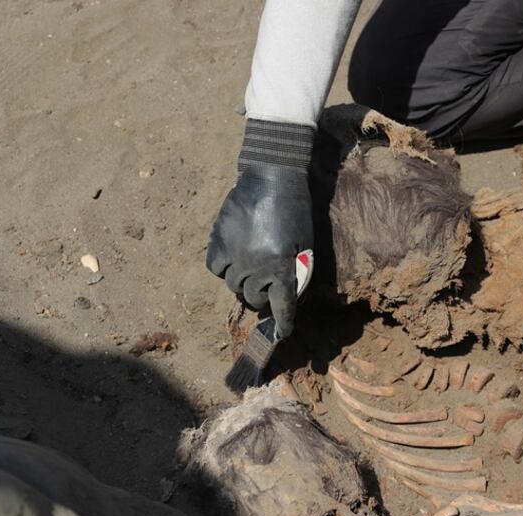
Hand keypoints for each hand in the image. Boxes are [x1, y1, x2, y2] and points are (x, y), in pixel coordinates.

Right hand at [206, 164, 312, 338]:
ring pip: (234, 285)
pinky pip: (216, 268)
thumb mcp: (306, 243)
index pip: (282, 307)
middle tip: (266, 290)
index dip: (283, 323)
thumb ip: (299, 272)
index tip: (283, 333)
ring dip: (244, 283)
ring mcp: (235, 255)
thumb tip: (291, 297)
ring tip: (252, 270)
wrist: (271, 176)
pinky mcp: (218, 241)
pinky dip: (224, 268)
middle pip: (254, 298)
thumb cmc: (296, 210)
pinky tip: (234, 259)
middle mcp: (257, 267)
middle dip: (262, 299)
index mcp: (282, 268)